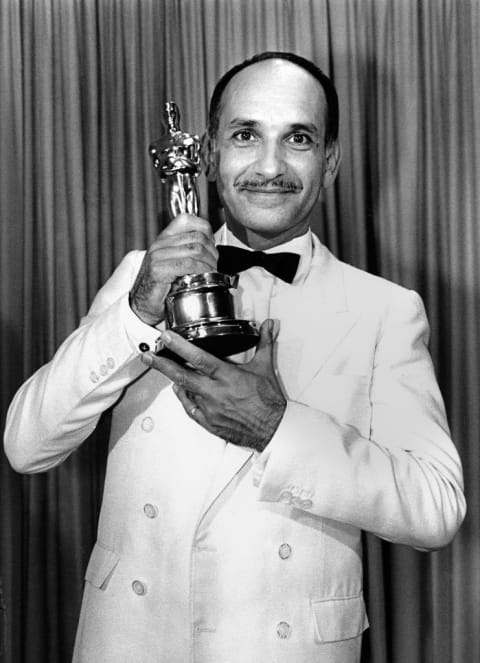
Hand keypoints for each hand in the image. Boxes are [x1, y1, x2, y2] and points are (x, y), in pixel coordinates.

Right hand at [129, 214, 217, 325]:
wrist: (142, 304)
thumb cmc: (161, 286)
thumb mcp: (175, 263)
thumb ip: (187, 252)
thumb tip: (211, 250)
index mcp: (164, 238)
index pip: (187, 219)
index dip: (205, 230)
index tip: (211, 245)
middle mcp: (160, 243)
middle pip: (197, 237)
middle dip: (212, 252)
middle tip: (214, 264)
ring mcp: (157, 255)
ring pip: (195, 249)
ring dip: (209, 263)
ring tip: (210, 272)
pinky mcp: (158, 269)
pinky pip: (187, 264)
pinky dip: (200, 270)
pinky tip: (203, 278)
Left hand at [140, 320, 285, 451]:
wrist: (273, 430)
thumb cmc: (268, 402)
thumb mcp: (265, 368)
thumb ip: (264, 343)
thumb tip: (268, 325)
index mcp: (228, 377)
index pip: (200, 358)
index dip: (180, 347)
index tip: (167, 337)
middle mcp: (215, 393)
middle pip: (183, 376)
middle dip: (162, 364)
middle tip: (148, 356)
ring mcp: (210, 409)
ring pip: (185, 391)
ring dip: (175, 380)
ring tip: (166, 369)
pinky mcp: (209, 422)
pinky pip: (190, 409)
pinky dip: (184, 398)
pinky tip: (181, 390)